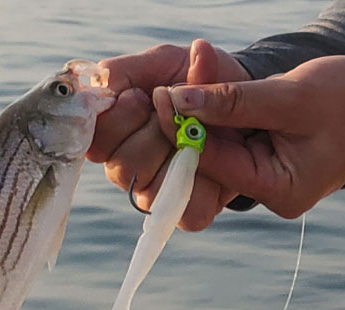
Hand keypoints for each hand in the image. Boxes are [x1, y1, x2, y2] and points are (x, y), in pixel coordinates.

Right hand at [88, 39, 250, 229]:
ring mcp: (156, 193)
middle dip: (155, 132)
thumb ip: (128, 68)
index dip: (117, 119)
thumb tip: (101, 77)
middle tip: (177, 110)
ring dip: (181, 153)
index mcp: (114, 136)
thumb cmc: (200, 80)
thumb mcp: (166, 61)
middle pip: (121, 168)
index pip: (94, 143)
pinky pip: (187, 212)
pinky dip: (206, 184)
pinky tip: (215, 156)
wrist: (250, 98)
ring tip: (201, 130)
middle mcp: (128, 168)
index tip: (138, 96)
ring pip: (150, 190)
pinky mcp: (189, 212)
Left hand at [153, 55, 344, 220]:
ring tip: (175, 90)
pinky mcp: (258, 160)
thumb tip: (183, 99)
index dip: (186, 130)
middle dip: (186, 125)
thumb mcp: (291, 97)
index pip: (217, 162)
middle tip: (163, 92)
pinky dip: (213, 118)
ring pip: (215, 148)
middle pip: (210, 159)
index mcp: (279, 190)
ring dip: (197, 119)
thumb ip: (235, 101)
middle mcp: (265, 192)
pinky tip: (195, 96)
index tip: (165, 97)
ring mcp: (261, 177)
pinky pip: (226, 140)